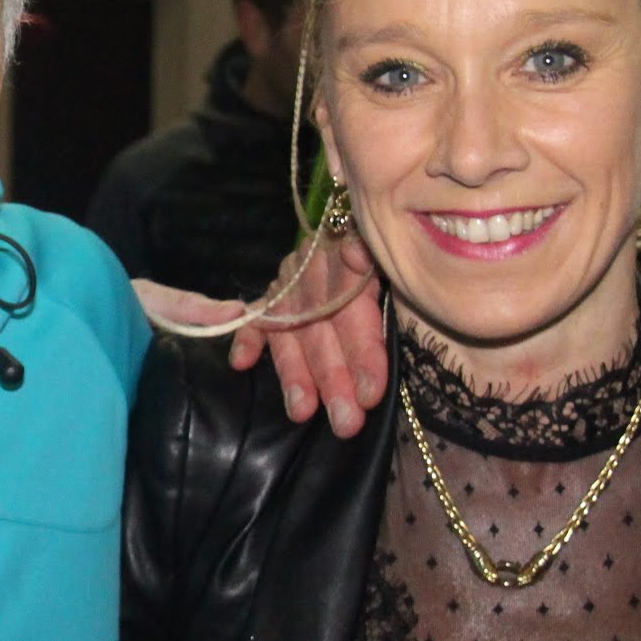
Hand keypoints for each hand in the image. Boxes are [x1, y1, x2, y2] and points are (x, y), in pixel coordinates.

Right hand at [226, 233, 386, 434]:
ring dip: (295, 372)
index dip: (362, 350)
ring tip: (301, 412)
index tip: (370, 394)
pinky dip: (248, 339)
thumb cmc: (396, 258)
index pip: (354, 304)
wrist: (380, 218)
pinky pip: (257, 315)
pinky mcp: (276, 289)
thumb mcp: (398, 260)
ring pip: (289, 327)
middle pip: (320, 323)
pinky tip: (241, 363)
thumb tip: (359, 257)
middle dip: (332, 377)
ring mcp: (293, 276)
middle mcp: (318, 261)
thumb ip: (378, 266)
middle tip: (345, 422)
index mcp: (355, 251)